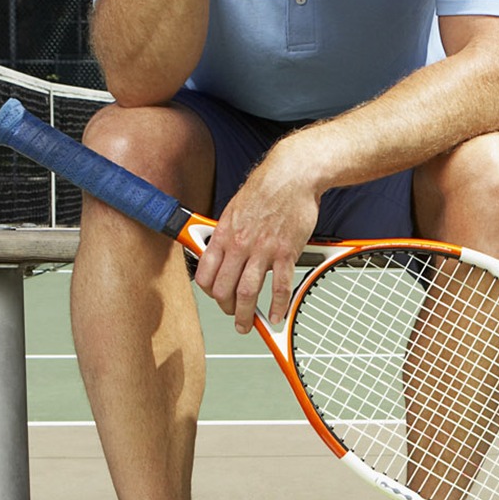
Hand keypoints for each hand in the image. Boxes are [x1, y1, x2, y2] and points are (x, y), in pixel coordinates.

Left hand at [194, 142, 320, 333]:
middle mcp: (240, 244)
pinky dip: (278, 305)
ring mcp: (263, 250)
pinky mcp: (286, 252)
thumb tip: (222, 251)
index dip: (209, 291)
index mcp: (224, 234)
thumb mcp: (234, 208)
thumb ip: (227, 232)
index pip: (206, 274)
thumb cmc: (266, 187)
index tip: (216, 296)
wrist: (292, 174)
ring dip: (245, 315)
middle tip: (233, 315)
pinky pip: (280, 286)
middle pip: (224, 288)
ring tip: (247, 325)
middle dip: (226, 308)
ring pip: (248, 292)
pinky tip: (276, 315)